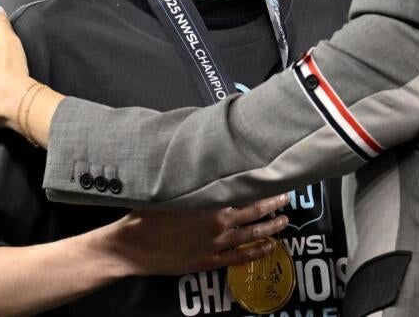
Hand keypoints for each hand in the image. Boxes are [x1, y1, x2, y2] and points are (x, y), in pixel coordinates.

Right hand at [102, 194, 291, 276]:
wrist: (132, 246)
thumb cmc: (147, 213)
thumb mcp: (170, 187)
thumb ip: (192, 177)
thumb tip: (207, 158)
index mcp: (210, 200)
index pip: (244, 189)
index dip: (261, 183)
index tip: (274, 176)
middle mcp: (218, 221)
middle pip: (255, 210)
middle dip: (273, 203)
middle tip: (286, 196)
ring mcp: (216, 243)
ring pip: (252, 234)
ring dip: (271, 228)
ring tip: (284, 221)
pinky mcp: (209, 260)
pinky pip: (240, 256)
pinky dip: (257, 252)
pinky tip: (268, 247)